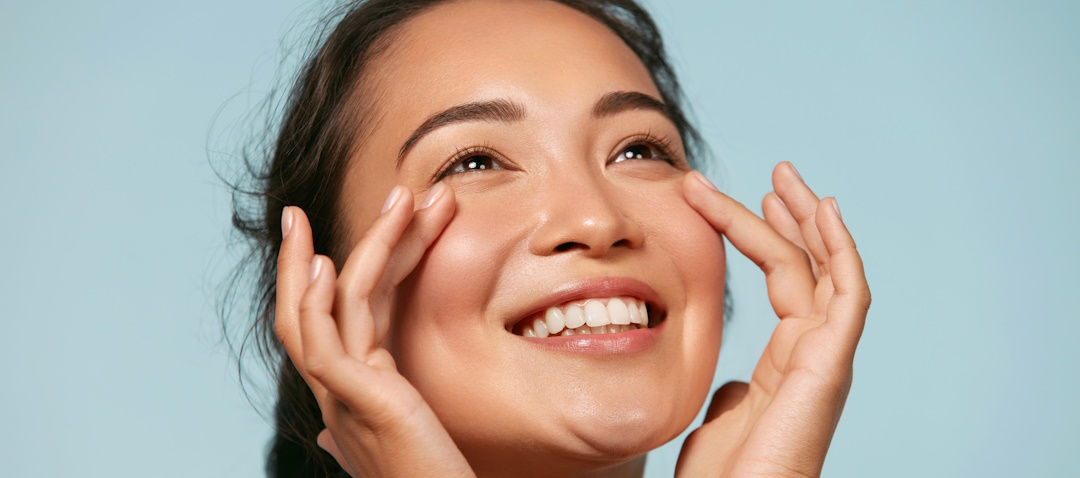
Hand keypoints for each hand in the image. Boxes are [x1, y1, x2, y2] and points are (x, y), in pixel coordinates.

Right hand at [274, 183, 474, 477]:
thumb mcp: (397, 443)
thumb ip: (369, 424)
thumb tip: (326, 436)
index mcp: (349, 395)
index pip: (331, 322)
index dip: (324, 278)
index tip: (322, 240)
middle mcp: (336, 394)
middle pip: (307, 310)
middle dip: (302, 256)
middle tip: (295, 210)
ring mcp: (341, 399)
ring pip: (326, 309)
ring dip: (362, 247)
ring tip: (394, 198)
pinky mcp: (357, 403)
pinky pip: (324, 344)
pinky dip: (318, 301)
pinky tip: (327, 263)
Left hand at [676, 163, 870, 476]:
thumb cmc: (729, 473)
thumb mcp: (725, 415)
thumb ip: (737, 388)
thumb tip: (737, 376)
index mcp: (789, 358)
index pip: (784, 278)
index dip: (761, 234)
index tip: (734, 199)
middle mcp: (814, 351)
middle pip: (810, 265)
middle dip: (793, 215)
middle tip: (776, 172)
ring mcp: (827, 356)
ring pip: (827, 269)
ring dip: (810, 219)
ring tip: (786, 176)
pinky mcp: (831, 364)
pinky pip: (848, 294)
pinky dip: (840, 249)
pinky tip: (822, 210)